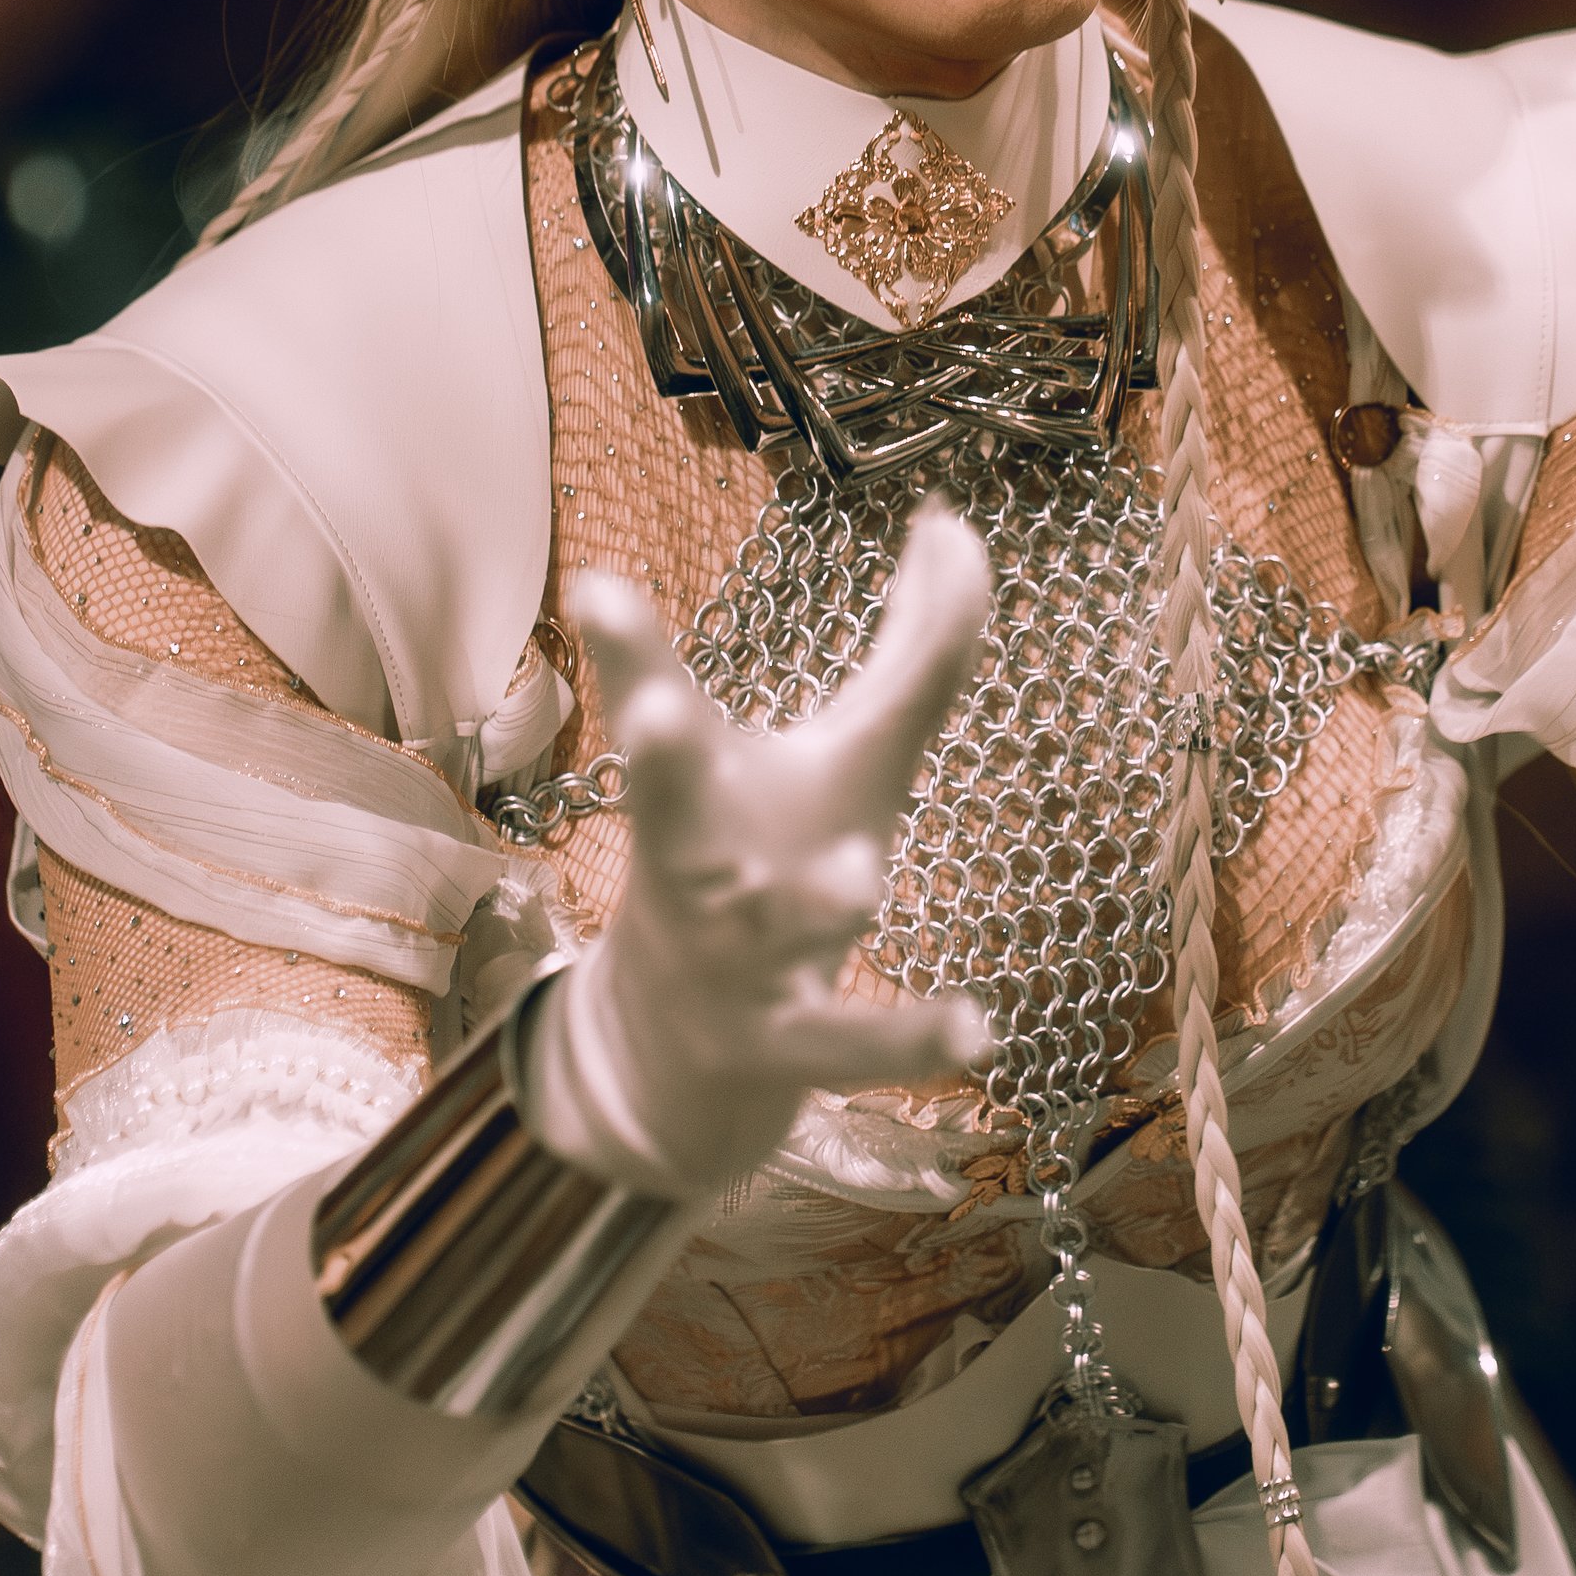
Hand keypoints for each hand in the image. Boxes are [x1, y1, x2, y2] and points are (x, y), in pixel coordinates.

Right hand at [529, 502, 994, 1195]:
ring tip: (858, 875)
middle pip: (668, 812)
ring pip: (767, 931)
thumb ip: (911, 644)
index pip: (655, 698)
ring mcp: (739, 961)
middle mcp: (702, 865)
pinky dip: (908, 1040)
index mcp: (699, 784)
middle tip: (653, 715)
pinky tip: (978, 1033)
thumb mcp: (844, 751)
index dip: (628, 645)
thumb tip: (958, 524)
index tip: (597, 584)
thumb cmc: (769, 856)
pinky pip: (847, 1042)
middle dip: (663, 760)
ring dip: (808, 906)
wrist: (681, 1050)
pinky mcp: (787, 1043)